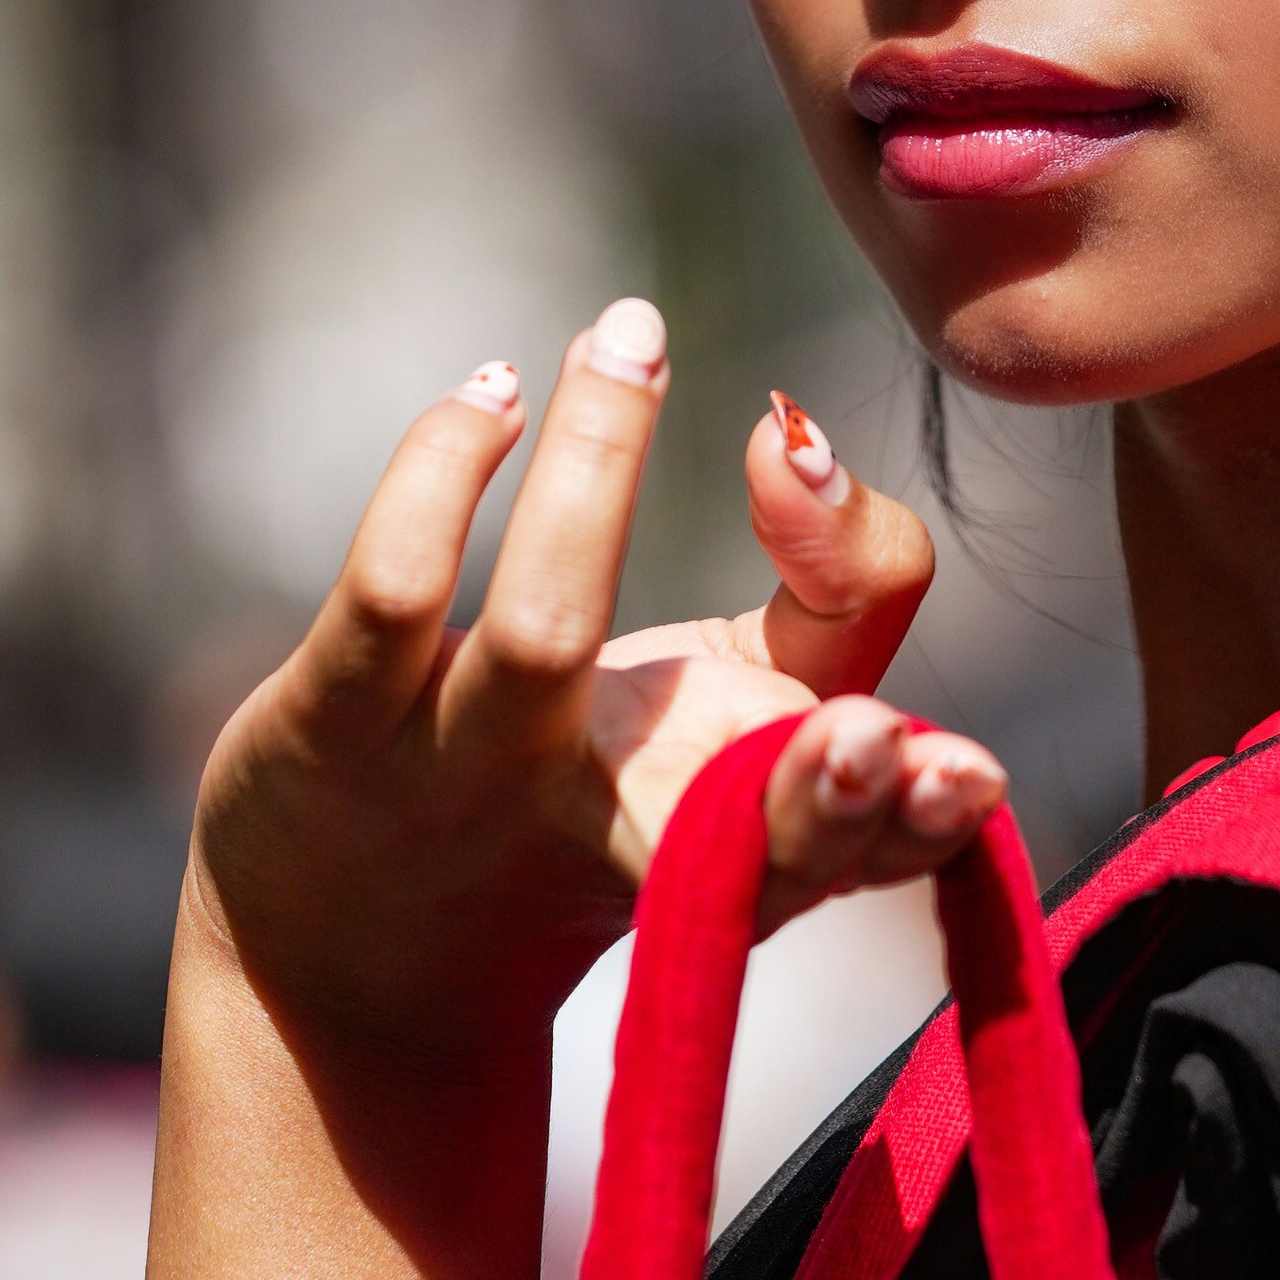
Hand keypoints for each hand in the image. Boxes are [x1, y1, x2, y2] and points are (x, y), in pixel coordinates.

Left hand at [183, 302, 1000, 1114]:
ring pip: (540, 635)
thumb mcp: (738, 721)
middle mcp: (611, 835)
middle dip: (820, 801)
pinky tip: (496, 391)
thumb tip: (804, 438)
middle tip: (861, 734)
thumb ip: (841, 595)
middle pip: (730, 828)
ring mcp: (460, 787)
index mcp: (736, 841)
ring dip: (598, 470)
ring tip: (632, 334)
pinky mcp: (330, 737)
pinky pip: (393, 590)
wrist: (355, 946)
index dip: (911, 823)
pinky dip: (449, 465)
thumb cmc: (590, 796)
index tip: (950, 768)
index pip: (851, 848)